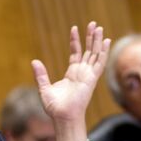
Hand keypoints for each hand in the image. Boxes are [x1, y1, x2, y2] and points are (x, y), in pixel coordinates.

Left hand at [32, 21, 110, 140]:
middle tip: (94, 24)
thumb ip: (41, 74)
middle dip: (91, 37)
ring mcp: (88, 75)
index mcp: (72, 73)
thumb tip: (34, 61)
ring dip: (97, 41)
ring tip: (99, 27)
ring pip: (95, 54)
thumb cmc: (55, 107)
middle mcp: (82, 72)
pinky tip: (106, 41)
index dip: (76, 41)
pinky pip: (100, 63)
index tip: (74, 28)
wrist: (63, 117)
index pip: (76, 53)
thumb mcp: (44, 88)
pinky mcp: (92, 79)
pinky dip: (103, 52)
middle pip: (89, 50)